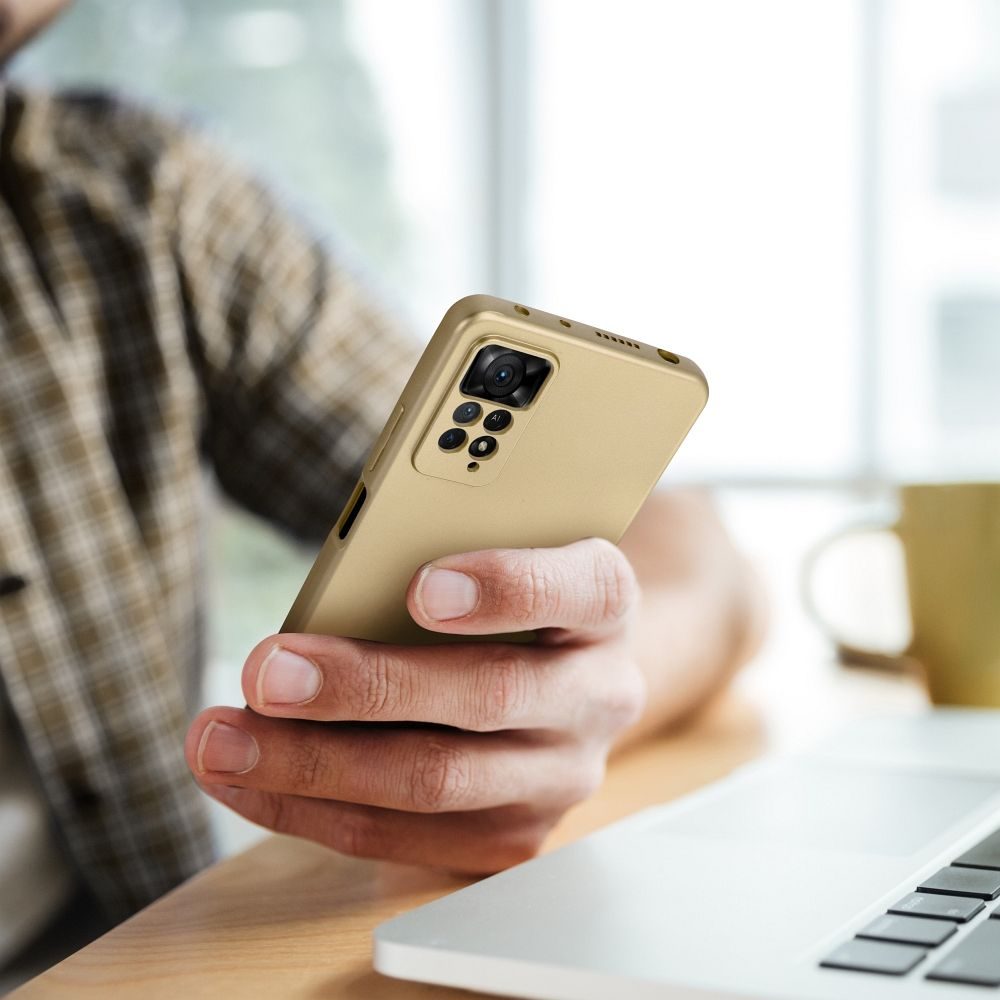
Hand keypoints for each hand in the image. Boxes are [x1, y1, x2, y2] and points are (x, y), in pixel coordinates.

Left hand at [185, 538, 645, 872]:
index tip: (419, 588)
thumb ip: (434, 562)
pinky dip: (312, 810)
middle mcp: (599, 693)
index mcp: (603, 602)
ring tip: (223, 739)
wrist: (566, 675)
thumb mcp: (494, 557)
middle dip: (365, 686)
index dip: (505, 587)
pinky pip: (404, 837)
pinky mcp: (514, 835)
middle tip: (269, 672)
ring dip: (314, 763)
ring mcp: (563, 775)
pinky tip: (250, 780)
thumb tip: (325, 607)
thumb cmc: (504, 601)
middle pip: (489, 695)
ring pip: (436, 780)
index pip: (580, 587)